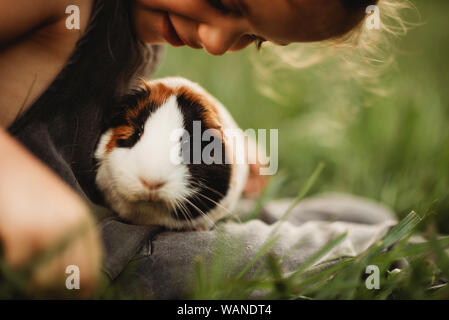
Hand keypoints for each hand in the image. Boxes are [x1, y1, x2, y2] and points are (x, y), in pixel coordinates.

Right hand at [0, 129, 101, 297]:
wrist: (8, 164)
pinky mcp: (22, 232)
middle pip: (74, 279)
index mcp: (84, 221)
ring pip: (46, 279)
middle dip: (61, 293)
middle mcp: (71, 227)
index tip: (78, 297)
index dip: (85, 289)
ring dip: (35, 284)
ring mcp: (48, 230)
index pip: (92, 267)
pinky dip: (14, 264)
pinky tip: (12, 249)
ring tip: (28, 276)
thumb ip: (73, 236)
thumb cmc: (32, 188)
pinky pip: (20, 266)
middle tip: (46, 293)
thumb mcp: (62, 209)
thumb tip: (78, 276)